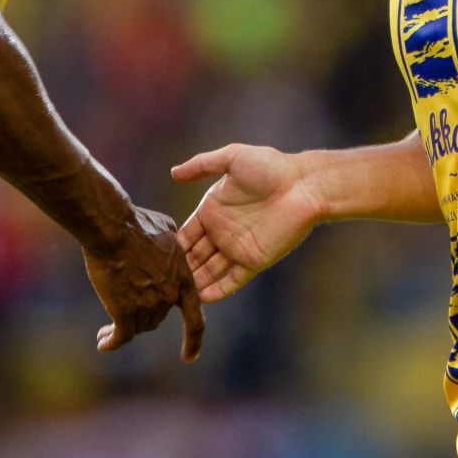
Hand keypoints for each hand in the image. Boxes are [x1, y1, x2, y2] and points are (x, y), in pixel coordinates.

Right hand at [88, 207, 205, 360]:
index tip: (190, 357)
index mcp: (182, 280)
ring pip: (138, 326)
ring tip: (106, 331)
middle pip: (157, 318)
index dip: (193, 340)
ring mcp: (147, 306)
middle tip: (124, 313)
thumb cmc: (136, 223)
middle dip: (142, 317)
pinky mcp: (124, 311)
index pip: (194, 318)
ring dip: (124, 328)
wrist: (112, 228)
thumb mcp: (167, 230)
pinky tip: (103, 343)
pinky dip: (111, 341)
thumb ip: (172, 248)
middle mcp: (168, 297)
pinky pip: (120, 335)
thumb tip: (170, 248)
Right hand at [172, 144, 320, 302]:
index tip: (153, 258)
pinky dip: (217, 291)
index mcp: (212, 210)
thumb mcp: (232, 158)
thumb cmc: (270, 167)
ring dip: (193, 284)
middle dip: (178, 270)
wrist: (304, 185)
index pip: (186, 234)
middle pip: (194, 257)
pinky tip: (199, 300)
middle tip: (158, 285)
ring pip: (209, 271)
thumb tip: (173, 172)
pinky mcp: (254, 261)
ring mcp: (237, 248)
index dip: (171, 247)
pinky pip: (231, 280)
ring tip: (173, 298)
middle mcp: (222, 232)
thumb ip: (202, 165)